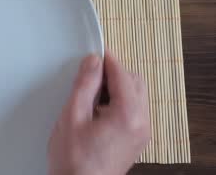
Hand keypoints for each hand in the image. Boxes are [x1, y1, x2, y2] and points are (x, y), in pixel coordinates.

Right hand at [48, 51, 150, 174]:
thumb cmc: (74, 161)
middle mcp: (142, 123)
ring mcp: (142, 133)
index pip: (122, 74)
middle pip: (134, 82)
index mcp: (128, 115)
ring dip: (116, 88)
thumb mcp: (72, 116)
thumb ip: (85, 85)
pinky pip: (134, 110)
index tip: (94, 53)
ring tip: (91, 97)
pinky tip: (98, 111)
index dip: (107, 60)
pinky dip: (119, 103)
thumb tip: (93, 62)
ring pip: (136, 95)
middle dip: (113, 74)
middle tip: (89, 76)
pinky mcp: (136, 140)